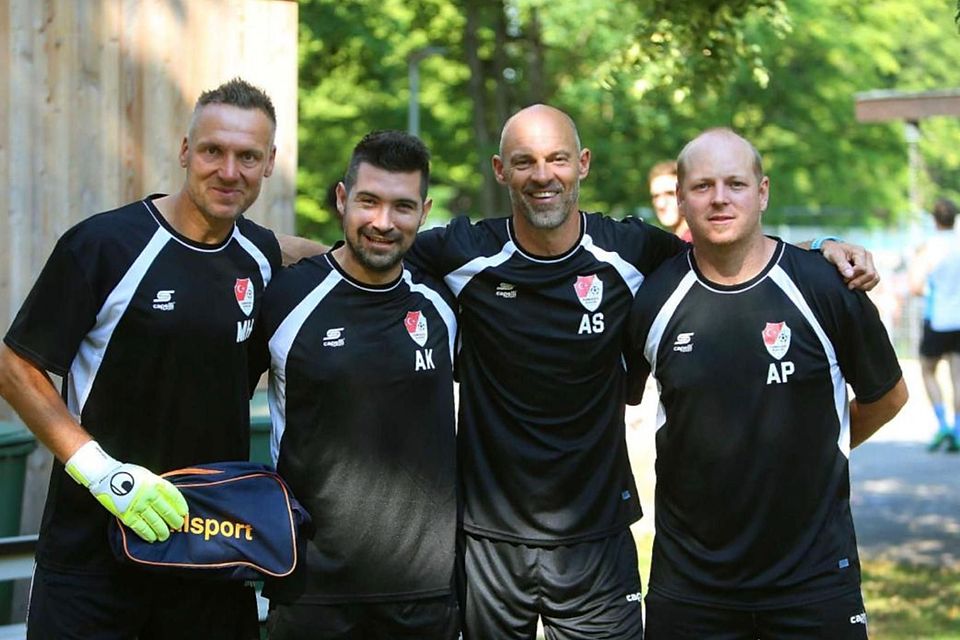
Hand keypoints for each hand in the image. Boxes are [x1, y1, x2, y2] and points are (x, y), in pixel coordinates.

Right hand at [66, 441, 187, 541]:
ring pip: (155, 522)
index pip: (174, 496)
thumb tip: (169, 500)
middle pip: (166, 511)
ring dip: (162, 531)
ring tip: (165, 535)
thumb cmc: (128, 475)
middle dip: (174, 521)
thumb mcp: (147, 476)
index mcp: (155, 483)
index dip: (180, 505)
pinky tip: (152, 538)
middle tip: (178, 525)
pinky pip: (140, 528)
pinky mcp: (127, 515)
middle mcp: (149, 495)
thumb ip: (158, 487)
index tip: (184, 512)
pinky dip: (147, 534)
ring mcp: (138, 506)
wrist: (106, 476)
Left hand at [820, 240, 878, 290]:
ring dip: (863, 285)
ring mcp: (871, 263)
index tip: (843, 278)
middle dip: (858, 282)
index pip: (862, 268)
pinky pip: (874, 281)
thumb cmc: (833, 251)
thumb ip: (842, 264)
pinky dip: (866, 286)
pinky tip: (856, 286)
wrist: (833, 250)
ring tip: (851, 285)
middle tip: (847, 284)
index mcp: (860, 252)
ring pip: (875, 278)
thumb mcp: (833, 255)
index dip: (852, 276)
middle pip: (870, 274)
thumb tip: (850, 275)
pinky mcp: (871, 269)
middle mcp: (868, 257)